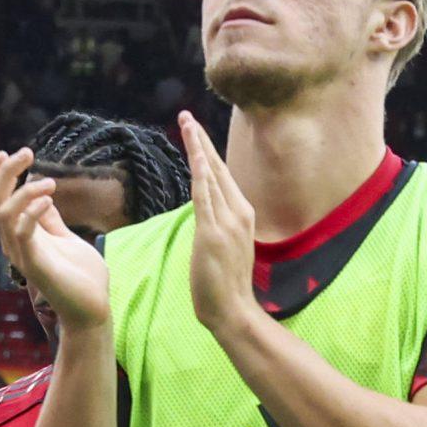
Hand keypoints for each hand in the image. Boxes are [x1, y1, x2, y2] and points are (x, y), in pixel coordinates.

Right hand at [0, 149, 108, 332]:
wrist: (93, 310)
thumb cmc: (81, 277)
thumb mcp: (64, 239)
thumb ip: (51, 221)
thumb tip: (43, 197)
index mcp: (18, 233)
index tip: (9, 153)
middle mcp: (13, 242)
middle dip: (4, 170)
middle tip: (28, 152)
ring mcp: (22, 254)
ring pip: (3, 211)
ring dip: (26, 189)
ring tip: (51, 183)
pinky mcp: (35, 265)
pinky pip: (21, 231)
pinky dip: (32, 209)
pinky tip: (50, 199)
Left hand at [176, 112, 258, 337]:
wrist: (234, 311)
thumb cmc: (226, 285)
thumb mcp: (223, 247)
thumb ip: (217, 226)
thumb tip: (205, 215)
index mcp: (242, 215)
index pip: (222, 176)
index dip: (208, 152)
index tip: (196, 132)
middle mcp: (239, 212)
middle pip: (217, 168)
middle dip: (200, 140)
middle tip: (186, 116)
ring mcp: (228, 222)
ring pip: (210, 175)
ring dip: (198, 147)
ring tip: (185, 123)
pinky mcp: (213, 233)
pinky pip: (205, 197)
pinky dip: (201, 174)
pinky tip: (196, 155)